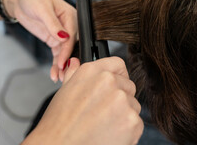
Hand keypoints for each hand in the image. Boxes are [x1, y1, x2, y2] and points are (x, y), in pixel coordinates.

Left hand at [4, 0, 76, 81]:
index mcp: (71, 15)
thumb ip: (53, 24)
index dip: (67, 51)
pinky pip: (57, 53)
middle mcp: (69, 25)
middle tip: (62, 75)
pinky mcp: (53, 39)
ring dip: (61, 65)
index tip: (63, 63)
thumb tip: (64, 36)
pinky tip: (54, 72)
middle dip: (67, 61)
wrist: (18, 0)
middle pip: (71, 47)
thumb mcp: (42, 9)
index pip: (72, 36)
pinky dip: (56, 63)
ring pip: (64, 53)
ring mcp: (61, 34)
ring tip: (57, 77)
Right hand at [22, 57, 143, 144]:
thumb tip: (75, 62)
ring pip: (133, 105)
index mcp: (92, 71)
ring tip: (104, 126)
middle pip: (128, 86)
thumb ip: (75, 73)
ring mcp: (122, 100)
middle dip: (121, 99)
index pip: (118, 64)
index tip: (115, 86)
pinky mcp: (132, 120)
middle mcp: (109, 81)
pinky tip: (109, 135)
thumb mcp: (65, 90)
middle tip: (104, 113)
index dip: (118, 76)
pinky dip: (128, 131)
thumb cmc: (59, 123)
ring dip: (124, 115)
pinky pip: (137, 123)